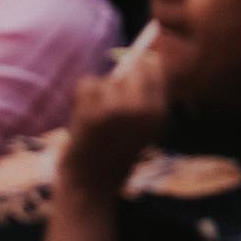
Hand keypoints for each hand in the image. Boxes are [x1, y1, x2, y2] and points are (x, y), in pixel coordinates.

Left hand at [58, 51, 167, 197]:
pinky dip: (80, 97)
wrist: (91, 185)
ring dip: (98, 94)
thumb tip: (145, 55)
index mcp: (159, 113)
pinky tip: (84, 118)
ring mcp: (118, 111)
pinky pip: (86, 84)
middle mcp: (143, 110)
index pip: (155, 67)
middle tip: (111, 105)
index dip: (140, 69)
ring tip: (97, 118)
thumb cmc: (116, 151)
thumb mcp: (145, 127)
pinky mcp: (93, 115)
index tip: (129, 81)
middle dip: (120, 80)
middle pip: (134, 66)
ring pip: (107, 78)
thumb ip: (148, 95)